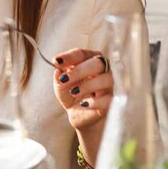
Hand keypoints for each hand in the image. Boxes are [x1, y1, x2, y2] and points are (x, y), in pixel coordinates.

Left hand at [52, 48, 112, 164]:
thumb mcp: (61, 85)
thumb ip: (59, 76)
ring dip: (87, 85)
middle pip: (97, 63)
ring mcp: (108, 85)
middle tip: (64, 79)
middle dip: (79, 70)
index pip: (82, 54)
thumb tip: (58, 70)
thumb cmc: (71, 94)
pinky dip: (95, 101)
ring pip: (105, 79)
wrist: (79, 114)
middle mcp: (102, 70)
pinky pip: (108, 99)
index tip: (56, 61)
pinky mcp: (111, 101)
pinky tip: (84, 103)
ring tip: (74, 92)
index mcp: (89, 61)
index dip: (69, 57)